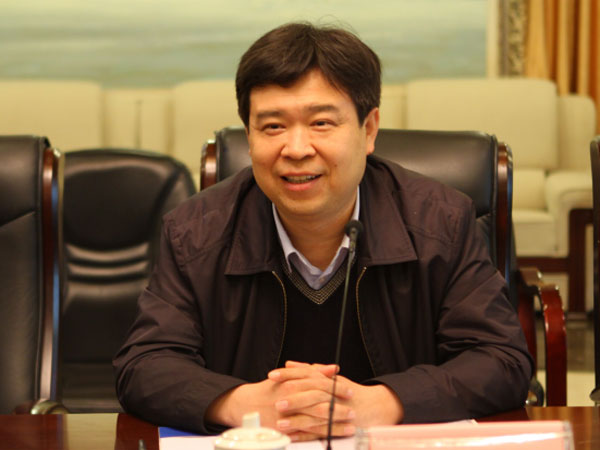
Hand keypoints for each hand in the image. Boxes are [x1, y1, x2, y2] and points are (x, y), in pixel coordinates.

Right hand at [205, 361, 352, 440]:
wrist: (247, 404)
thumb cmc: (271, 389)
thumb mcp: (291, 376)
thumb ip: (313, 372)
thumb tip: (334, 368)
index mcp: (294, 384)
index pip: (320, 386)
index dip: (337, 389)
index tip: (350, 391)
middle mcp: (291, 400)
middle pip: (320, 405)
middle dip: (338, 409)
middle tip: (353, 411)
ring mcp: (287, 417)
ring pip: (315, 422)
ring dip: (334, 425)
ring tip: (349, 426)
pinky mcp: (284, 431)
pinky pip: (305, 436)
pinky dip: (319, 436)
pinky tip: (331, 438)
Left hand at [273, 361, 403, 439]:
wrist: (374, 407)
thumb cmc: (349, 392)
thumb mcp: (331, 378)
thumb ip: (310, 371)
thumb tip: (290, 364)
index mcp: (328, 381)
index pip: (306, 375)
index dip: (289, 374)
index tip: (272, 375)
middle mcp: (332, 395)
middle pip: (312, 395)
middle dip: (294, 399)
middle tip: (277, 402)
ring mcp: (335, 412)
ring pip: (315, 417)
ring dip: (297, 421)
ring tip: (280, 423)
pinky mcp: (336, 428)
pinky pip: (319, 432)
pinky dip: (304, 435)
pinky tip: (291, 436)